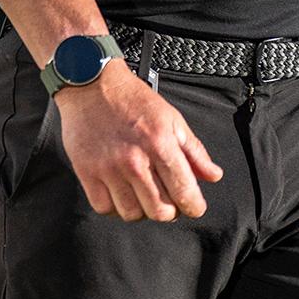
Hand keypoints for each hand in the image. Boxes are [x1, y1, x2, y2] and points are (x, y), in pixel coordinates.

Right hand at [54, 61, 222, 221]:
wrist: (92, 84)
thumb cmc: (132, 99)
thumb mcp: (171, 119)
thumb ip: (194, 151)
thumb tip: (212, 175)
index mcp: (160, 144)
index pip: (184, 192)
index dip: (194, 206)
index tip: (193, 206)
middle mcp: (135, 160)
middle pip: (159, 212)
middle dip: (169, 211)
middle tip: (167, 200)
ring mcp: (109, 168)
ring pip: (131, 214)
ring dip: (141, 209)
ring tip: (141, 193)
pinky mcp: (86, 172)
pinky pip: (104, 208)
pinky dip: (114, 206)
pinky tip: (120, 192)